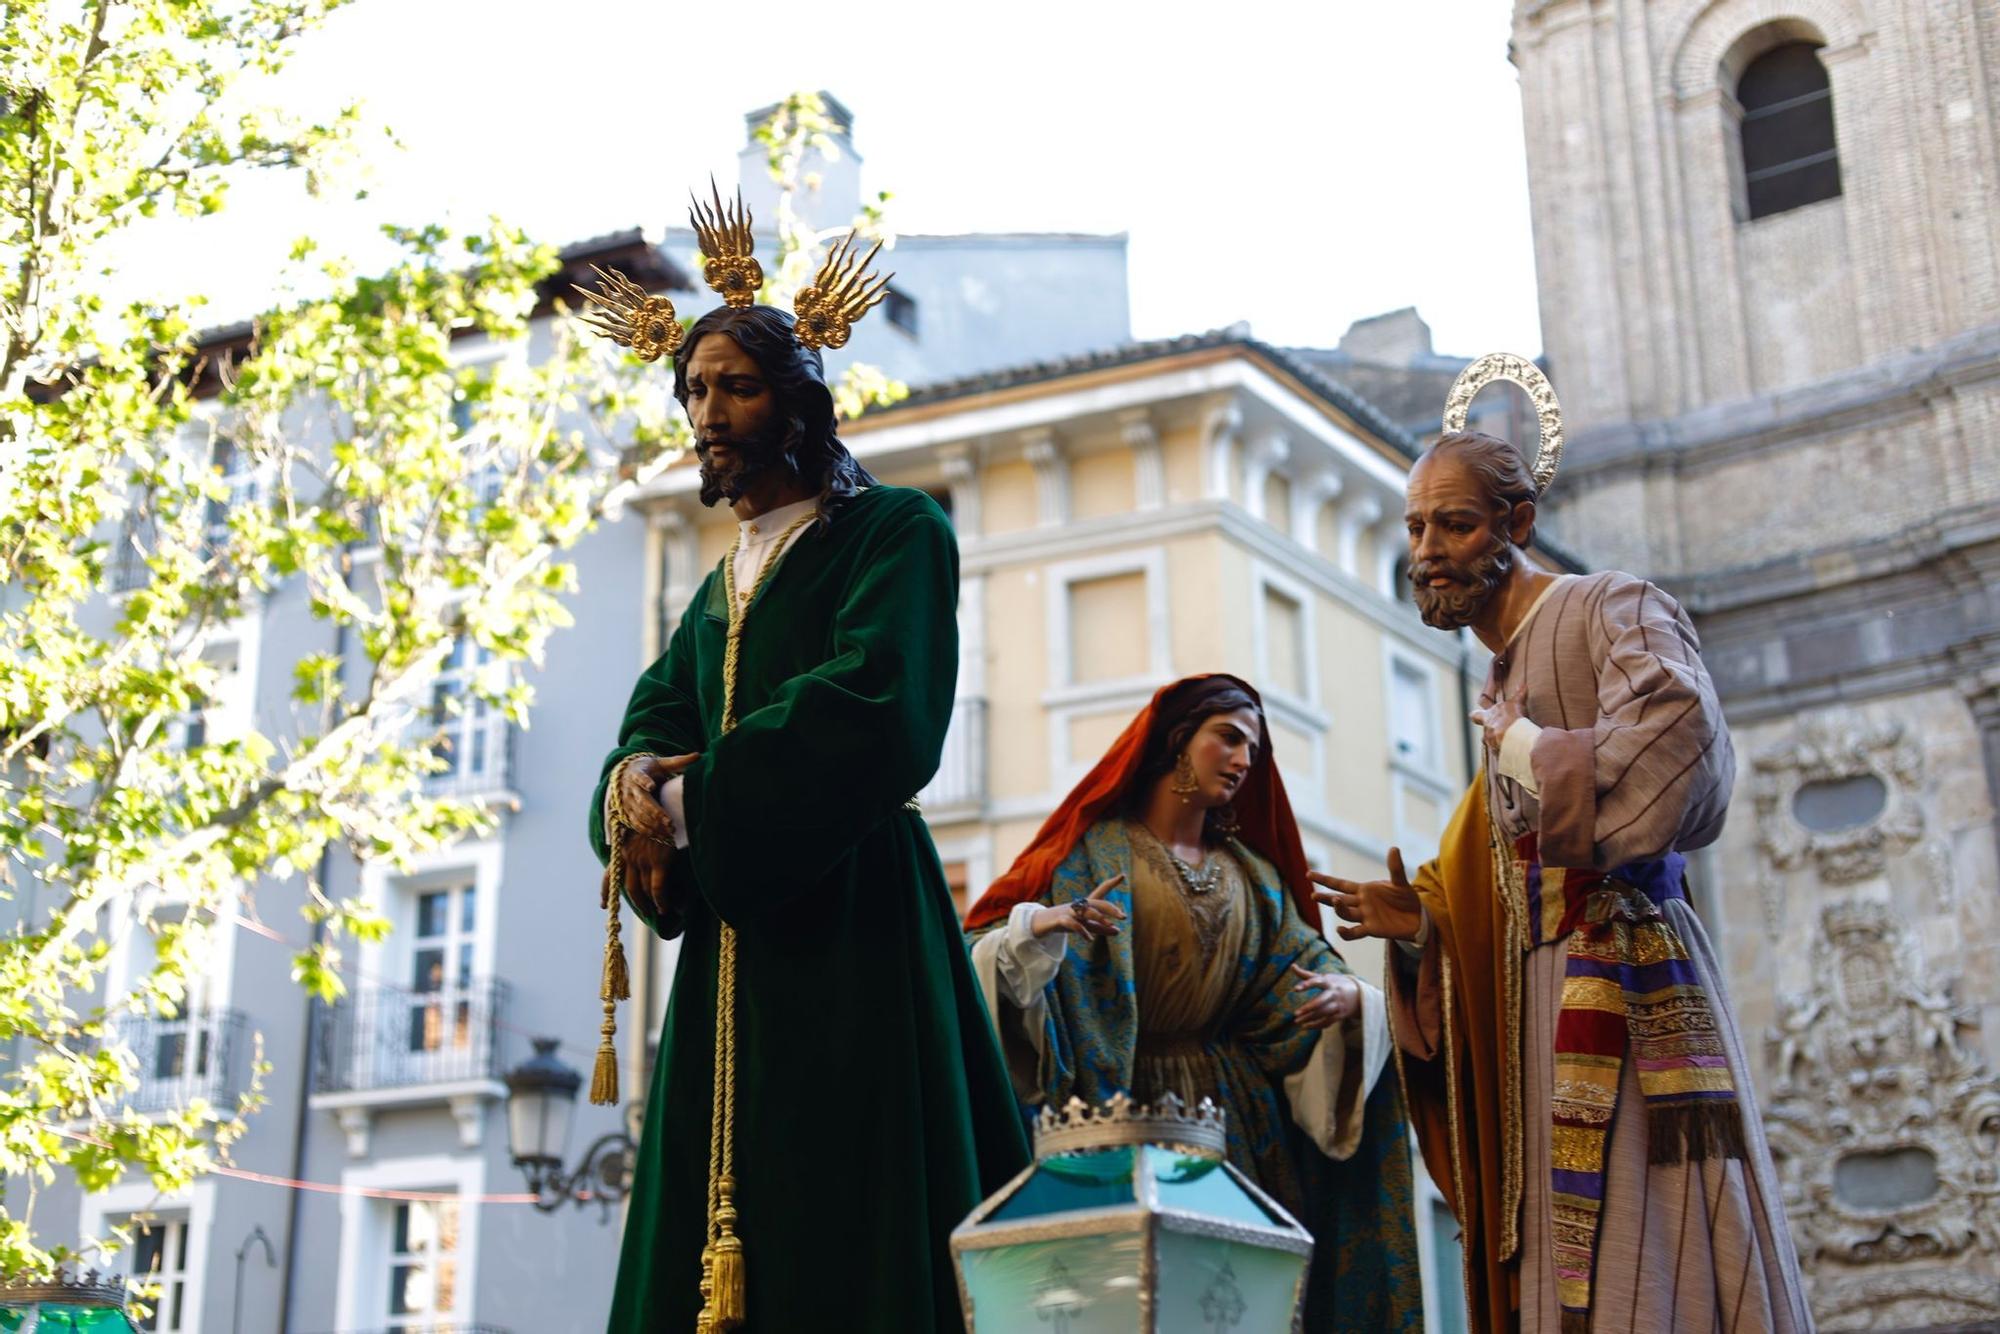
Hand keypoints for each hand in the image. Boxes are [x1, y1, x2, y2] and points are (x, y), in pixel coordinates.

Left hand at [613, 752, 699, 919]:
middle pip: (627, 887)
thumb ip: (641, 840)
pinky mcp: (659, 860)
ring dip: (651, 904)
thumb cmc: (660, 809)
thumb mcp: (643, 825)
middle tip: (643, 911)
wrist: (668, 798)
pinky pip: (658, 888)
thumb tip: (647, 849)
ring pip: (642, 890)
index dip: (606, 890)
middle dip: (636, 902)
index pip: (610, 873)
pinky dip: (662, 900)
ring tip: (660, 911)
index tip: (603, 904)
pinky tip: (668, 907)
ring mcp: (642, 859)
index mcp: (623, 846)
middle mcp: (628, 854)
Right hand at [615, 752, 699, 843]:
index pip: (639, 777)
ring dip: (653, 824)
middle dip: (655, 812)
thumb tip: (698, 755)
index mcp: (637, 774)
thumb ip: (678, 761)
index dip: (644, 781)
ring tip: (669, 830)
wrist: (625, 775)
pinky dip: (648, 831)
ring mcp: (626, 803)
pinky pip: (636, 825)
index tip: (651, 785)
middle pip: (642, 802)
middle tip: (670, 822)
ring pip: (638, 816)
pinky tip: (661, 836)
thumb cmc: (648, 769)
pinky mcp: (627, 813)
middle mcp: (629, 789)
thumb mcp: (660, 763)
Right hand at [1029, 874, 1126, 940]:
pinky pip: (1072, 924)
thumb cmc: (1064, 921)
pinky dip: (1082, 931)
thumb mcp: (1085, 925)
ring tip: (1111, 925)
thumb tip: (1119, 931)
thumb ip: (1101, 928)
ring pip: (1085, 911)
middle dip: (1110, 908)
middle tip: (1124, 917)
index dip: (1111, 883)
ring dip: (1099, 917)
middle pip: (1096, 902)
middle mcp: (1078, 905)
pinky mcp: (1059, 920)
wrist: (1039, 923)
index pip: (1100, 892)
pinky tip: (1090, 939)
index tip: (1123, 876)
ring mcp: (1068, 911)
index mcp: (1085, 904)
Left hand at [1289, 964, 1361, 1029]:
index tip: (1295, 989)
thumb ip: (1307, 974)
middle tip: (1295, 1013)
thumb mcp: (1324, 977)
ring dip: (1309, 1018)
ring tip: (1296, 1021)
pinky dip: (1316, 1025)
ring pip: (1322, 1013)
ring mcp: (1337, 1005)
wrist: (1358, 994)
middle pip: (1320, 1001)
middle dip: (1308, 1008)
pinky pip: (1327, 1022)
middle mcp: (1333, 993)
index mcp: (1328, 982)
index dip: (1306, 984)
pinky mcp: (1339, 1015)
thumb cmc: (1336, 983)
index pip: (1316, 982)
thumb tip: (1292, 966)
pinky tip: (1305, 1026)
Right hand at [1310, 848, 1424, 942]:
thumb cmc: (1406, 899)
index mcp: (1364, 890)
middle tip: (1313, 894)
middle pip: (1338, 899)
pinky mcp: (1372, 929)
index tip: (1309, 874)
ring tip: (1335, 900)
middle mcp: (1361, 903)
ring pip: (1346, 913)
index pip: (1340, 884)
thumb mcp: (1400, 882)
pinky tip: (1339, 930)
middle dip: (1325, 897)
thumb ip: (1395, 868)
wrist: (1417, 918)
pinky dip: (1346, 933)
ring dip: (1339, 908)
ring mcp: (1365, 917)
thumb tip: (1393, 848)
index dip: (1325, 879)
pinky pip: (1355, 932)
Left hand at [1468, 697, 1523, 752]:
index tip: (1474, 714)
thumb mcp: (1517, 703)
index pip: (1475, 715)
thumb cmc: (1513, 718)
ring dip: (1498, 742)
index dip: (1475, 715)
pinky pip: (1500, 753)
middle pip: (1484, 732)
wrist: (1514, 736)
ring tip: (1509, 742)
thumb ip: (1519, 694)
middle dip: (1490, 731)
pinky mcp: (1497, 753)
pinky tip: (1512, 751)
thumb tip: (1523, 683)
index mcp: (1488, 716)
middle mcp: (1486, 730)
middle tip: (1499, 731)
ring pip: (1491, 743)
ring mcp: (1490, 742)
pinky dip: (1505, 752)